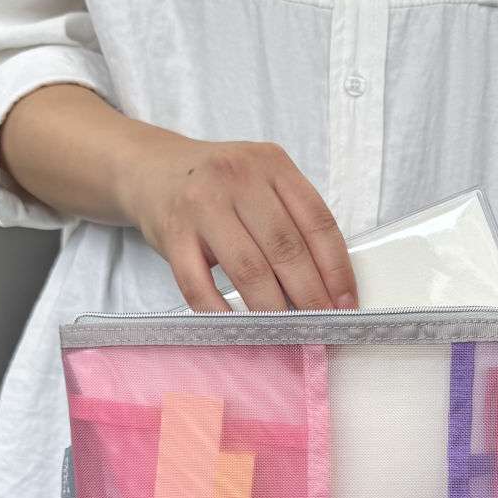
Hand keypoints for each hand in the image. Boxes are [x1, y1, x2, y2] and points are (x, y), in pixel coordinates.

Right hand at [120, 131, 356, 311]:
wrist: (151, 170)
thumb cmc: (217, 187)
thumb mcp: (260, 183)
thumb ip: (291, 218)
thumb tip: (328, 285)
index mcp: (271, 164)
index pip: (317, 221)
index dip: (336, 268)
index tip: (347, 303)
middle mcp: (237, 178)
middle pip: (285, 247)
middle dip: (310, 295)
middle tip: (321, 325)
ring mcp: (201, 205)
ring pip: (248, 268)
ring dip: (273, 309)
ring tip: (288, 333)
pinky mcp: (171, 234)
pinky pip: (199, 285)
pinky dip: (221, 312)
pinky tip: (238, 329)